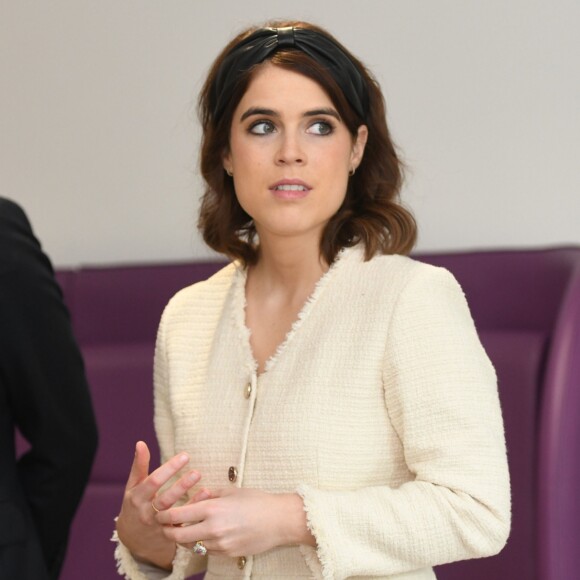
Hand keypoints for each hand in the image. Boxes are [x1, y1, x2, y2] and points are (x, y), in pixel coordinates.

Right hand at [115, 441, 206, 568]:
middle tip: (197, 472)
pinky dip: (194, 512)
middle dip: (181, 486)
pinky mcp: (169, 535)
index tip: (185, 455)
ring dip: (191, 501)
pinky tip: (206, 499)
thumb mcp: (132, 486)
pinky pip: (184, 524)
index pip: (154, 481)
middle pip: (165, 499)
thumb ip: (138, 466)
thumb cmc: (134, 505)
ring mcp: (158, 525)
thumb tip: (141, 442)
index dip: (169, 469)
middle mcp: (147, 512)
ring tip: (206, 488)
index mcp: (137, 497)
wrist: (132, 539)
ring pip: (175, 514)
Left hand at [155, 487, 314, 557]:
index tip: (160, 514)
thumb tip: (196, 495)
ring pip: (193, 545)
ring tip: (188, 529)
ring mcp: (220, 544)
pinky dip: (204, 543)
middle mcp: (213, 528)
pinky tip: (209, 534)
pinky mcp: (228, 554)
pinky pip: (208, 550)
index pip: (178, 516)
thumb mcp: (231, 491)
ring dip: (187, 538)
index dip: (164, 516)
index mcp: (212, 508)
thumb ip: (210, 493)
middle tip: (165, 527)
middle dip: (168, 532)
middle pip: (178, 536)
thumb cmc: (257, 500)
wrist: (279, 520)